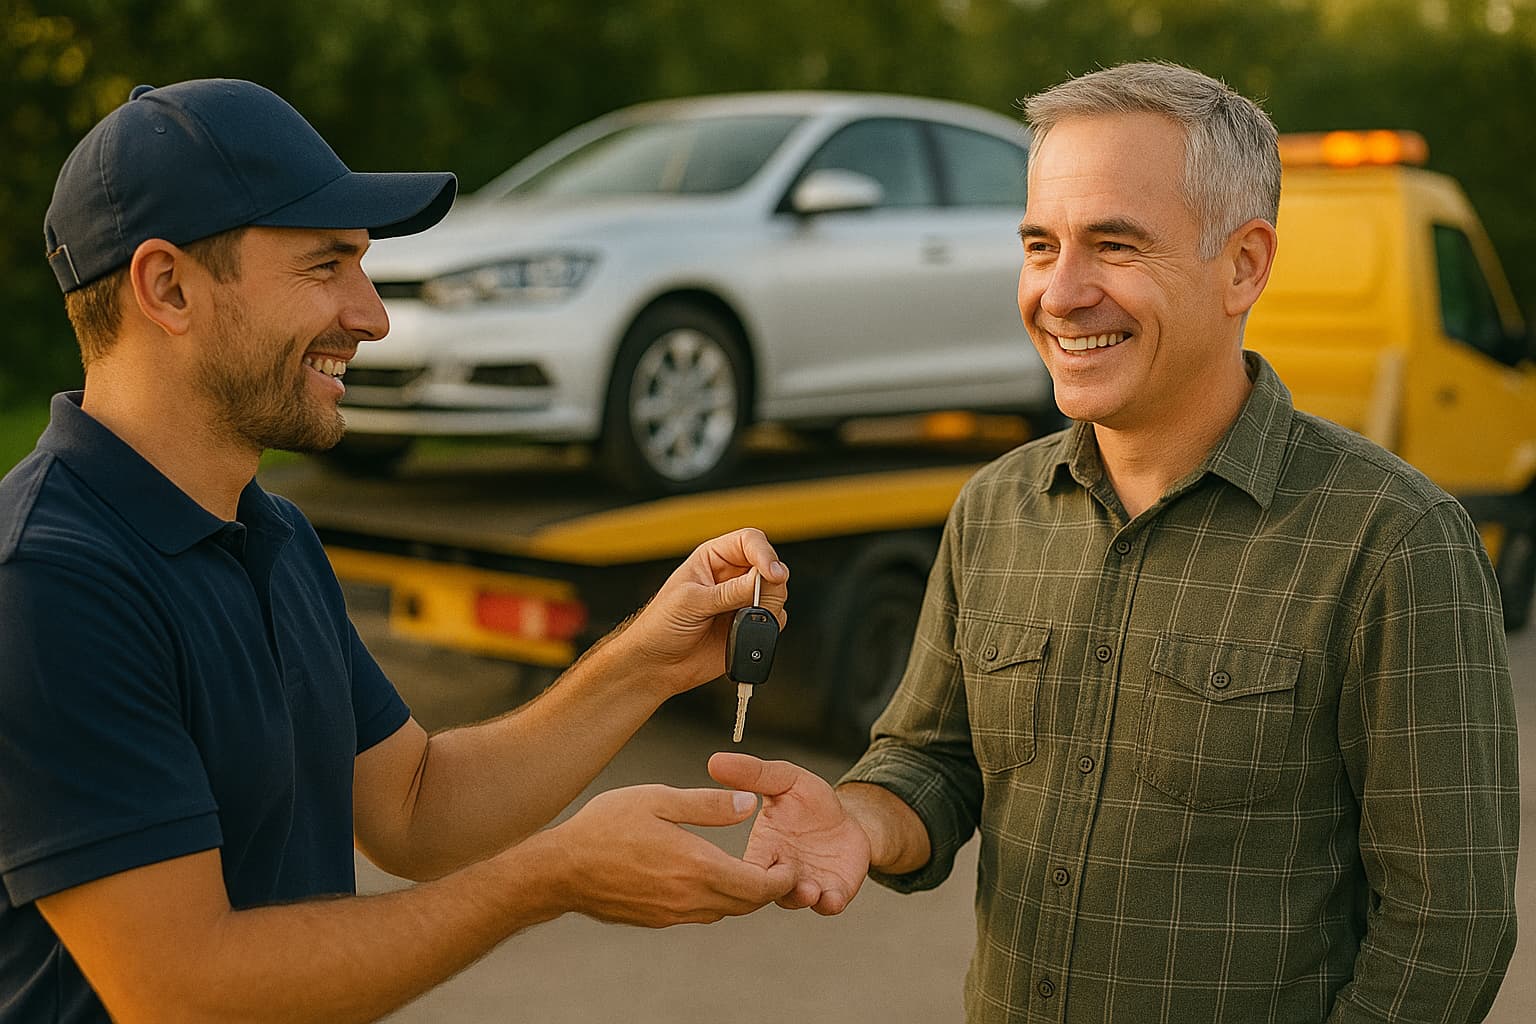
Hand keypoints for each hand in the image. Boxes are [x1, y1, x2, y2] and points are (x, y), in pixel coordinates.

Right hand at [544, 784, 793, 926]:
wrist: (561, 870)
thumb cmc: (606, 826)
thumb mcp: (659, 799)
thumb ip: (708, 804)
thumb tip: (749, 805)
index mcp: (698, 867)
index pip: (758, 886)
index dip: (781, 877)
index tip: (786, 860)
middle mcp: (689, 898)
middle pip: (746, 904)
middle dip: (767, 887)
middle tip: (775, 865)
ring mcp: (672, 913)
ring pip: (724, 911)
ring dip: (741, 895)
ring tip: (745, 868)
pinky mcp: (657, 920)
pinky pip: (699, 913)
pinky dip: (714, 898)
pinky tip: (706, 875)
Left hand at [622, 528, 787, 693]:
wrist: (658, 664)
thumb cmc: (661, 625)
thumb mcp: (690, 602)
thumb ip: (728, 592)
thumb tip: (761, 580)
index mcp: (714, 558)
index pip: (750, 542)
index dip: (764, 554)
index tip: (771, 573)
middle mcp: (732, 576)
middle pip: (770, 567)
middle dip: (769, 584)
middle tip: (755, 603)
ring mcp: (742, 601)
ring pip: (776, 594)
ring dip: (766, 609)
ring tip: (739, 623)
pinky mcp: (749, 626)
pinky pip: (773, 621)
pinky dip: (765, 629)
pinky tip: (741, 636)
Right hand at [708, 753, 870, 914]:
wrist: (847, 817)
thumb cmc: (807, 801)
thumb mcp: (783, 779)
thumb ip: (753, 774)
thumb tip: (715, 761)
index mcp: (761, 848)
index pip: (742, 866)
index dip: (742, 870)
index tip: (751, 864)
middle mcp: (779, 871)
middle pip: (764, 889)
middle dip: (771, 888)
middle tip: (781, 879)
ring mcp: (805, 884)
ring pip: (796, 900)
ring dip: (800, 898)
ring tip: (808, 891)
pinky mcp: (833, 891)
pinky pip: (829, 903)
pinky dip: (830, 903)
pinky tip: (831, 898)